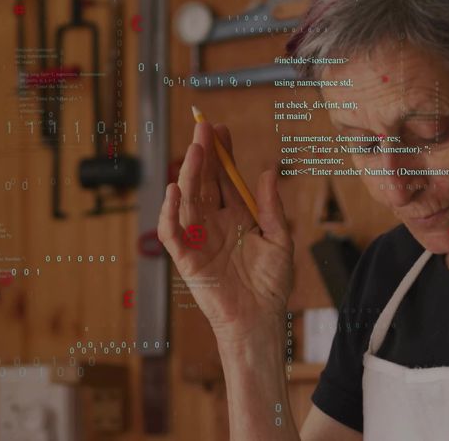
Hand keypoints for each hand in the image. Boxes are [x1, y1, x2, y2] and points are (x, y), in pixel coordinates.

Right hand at [158, 122, 293, 343]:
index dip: (222, 154)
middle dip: (203, 154)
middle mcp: (215, 224)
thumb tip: (267, 171)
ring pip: (188, 200)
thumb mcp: (279, 240)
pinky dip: (169, 213)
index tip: (220, 129)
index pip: (224, 178)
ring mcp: (199, 240)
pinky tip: (173, 191)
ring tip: (196, 151)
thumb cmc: (271, 285)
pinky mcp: (187, 259)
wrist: (260, 320)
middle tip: (203, 128)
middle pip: (204, 182)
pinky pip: (173, 233)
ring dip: (189, 174)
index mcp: (237, 217)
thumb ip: (271, 207)